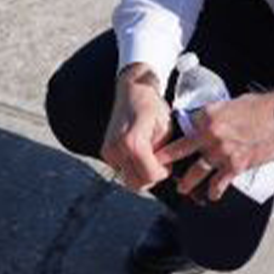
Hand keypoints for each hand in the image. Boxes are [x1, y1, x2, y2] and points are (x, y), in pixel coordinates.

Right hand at [101, 63, 173, 190]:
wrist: (133, 90)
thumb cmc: (153, 107)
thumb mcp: (165, 131)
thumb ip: (163, 154)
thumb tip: (163, 172)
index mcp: (132, 143)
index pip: (150, 176)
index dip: (163, 173)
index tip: (168, 163)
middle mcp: (116, 148)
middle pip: (136, 183)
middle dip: (150, 176)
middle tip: (159, 162)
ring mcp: (108, 150)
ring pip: (127, 178)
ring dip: (140, 173)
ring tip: (149, 157)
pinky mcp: (105, 151)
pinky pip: (121, 170)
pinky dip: (131, 167)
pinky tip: (139, 154)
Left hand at [156, 90, 273, 200]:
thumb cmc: (262, 106)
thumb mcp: (231, 103)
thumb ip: (215, 114)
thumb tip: (205, 121)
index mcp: (207, 115)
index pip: (185, 128)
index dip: (177, 137)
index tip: (167, 145)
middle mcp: (210, 134)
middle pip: (181, 150)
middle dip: (166, 160)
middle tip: (154, 167)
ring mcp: (222, 151)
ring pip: (197, 170)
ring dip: (187, 182)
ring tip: (181, 189)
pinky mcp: (237, 165)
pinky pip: (220, 182)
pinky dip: (215, 191)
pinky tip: (211, 197)